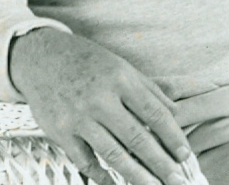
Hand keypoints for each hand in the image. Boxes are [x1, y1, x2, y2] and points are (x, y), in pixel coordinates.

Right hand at [9, 28, 191, 184]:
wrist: (42, 56)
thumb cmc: (89, 62)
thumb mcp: (122, 67)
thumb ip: (149, 90)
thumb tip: (176, 114)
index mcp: (121, 79)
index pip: (155, 113)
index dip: (173, 137)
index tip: (186, 155)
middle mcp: (101, 99)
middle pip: (138, 138)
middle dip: (161, 163)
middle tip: (178, 180)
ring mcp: (78, 117)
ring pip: (113, 155)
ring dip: (137, 176)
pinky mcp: (59, 131)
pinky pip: (85, 161)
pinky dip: (101, 177)